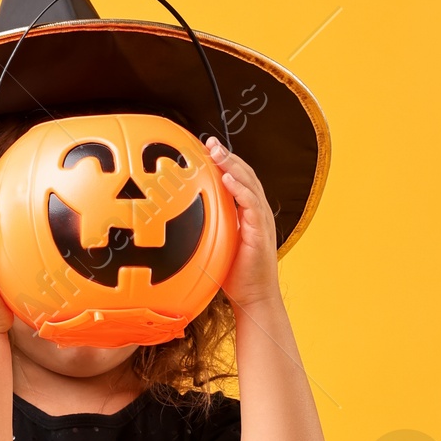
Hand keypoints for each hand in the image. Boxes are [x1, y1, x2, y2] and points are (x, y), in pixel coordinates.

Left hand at [206, 138, 280, 310]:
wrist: (253, 298)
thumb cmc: (234, 276)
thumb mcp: (216, 245)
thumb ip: (206, 228)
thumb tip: (179, 222)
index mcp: (247, 213)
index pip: (237, 180)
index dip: (223, 162)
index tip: (205, 148)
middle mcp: (256, 212)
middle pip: (244, 175)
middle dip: (227, 156)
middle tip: (209, 142)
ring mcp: (261, 221)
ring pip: (249, 184)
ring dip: (232, 165)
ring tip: (217, 152)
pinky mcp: (261, 231)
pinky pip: (252, 204)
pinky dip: (240, 189)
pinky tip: (227, 178)